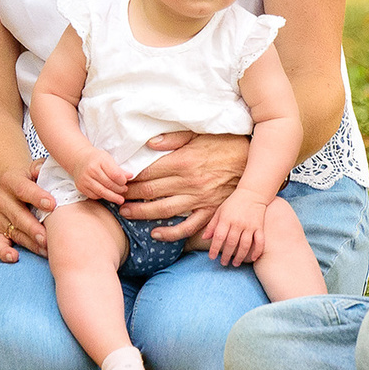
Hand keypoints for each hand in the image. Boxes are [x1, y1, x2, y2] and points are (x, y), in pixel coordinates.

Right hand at [0, 165, 54, 261]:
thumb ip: (42, 168)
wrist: (14, 189)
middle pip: (18, 215)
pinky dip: (4, 252)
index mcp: (10, 180)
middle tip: (46, 238)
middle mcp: (0, 198)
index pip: (23, 188)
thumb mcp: (36, 169)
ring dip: (30, 243)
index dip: (37, 196)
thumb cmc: (34, 180)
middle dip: (33, 228)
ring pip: (14, 232)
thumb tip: (45, 170)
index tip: (53, 204)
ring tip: (45, 250)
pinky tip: (14, 257)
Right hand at [68, 147, 127, 205]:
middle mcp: (90, 170)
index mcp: (99, 161)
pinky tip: (108, 195)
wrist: (79, 159)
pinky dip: (103, 197)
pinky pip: (94, 196)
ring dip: (113, 196)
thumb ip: (118, 169)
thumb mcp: (108, 159)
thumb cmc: (95, 159)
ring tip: (120, 198)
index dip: (122, 180)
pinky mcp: (81, 187)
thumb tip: (129, 176)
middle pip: (108, 184)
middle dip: (119, 189)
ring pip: (102, 192)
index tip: (125, 182)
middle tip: (125, 190)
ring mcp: (84, 180)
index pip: (114, 174)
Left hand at [117, 131, 250, 243]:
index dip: (131, 178)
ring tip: (126, 214)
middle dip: (130, 196)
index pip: (148, 173)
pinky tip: (156, 234)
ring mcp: (199, 199)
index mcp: (183, 161)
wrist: (253, 160)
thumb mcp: (198, 134)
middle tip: (115, 198)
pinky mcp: (210, 211)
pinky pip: (187, 227)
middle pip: (151, 192)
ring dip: (142, 214)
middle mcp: (188, 182)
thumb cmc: (224, 144)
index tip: (119, 181)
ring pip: (164, 211)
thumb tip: (149, 144)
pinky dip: (171, 233)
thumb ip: (173, 139)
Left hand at [203, 192, 269, 266]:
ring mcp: (250, 225)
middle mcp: (238, 223)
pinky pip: (260, 241)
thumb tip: (204, 238)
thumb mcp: (220, 211)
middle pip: (231, 243)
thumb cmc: (233, 203)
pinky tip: (253, 258)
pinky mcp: (259, 227)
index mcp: (226, 219)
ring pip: (245, 245)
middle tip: (223, 263)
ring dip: (240, 257)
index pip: (219, 236)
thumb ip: (212, 225)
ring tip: (235, 263)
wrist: (252, 193)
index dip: (214, 248)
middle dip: (226, 255)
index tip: (212, 257)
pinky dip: (257, 251)